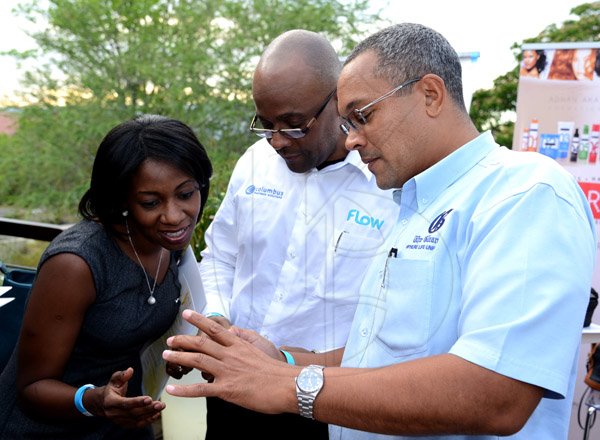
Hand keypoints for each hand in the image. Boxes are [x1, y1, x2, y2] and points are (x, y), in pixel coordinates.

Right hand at [87, 367, 165, 427]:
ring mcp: (119, 420)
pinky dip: (148, 420)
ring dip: (150, 414)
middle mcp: (114, 413)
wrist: (103, 403)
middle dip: (148, 409)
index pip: (124, 404)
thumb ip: (122, 375)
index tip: (149, 399)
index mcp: (110, 402)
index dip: (137, 402)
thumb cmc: (111, 389)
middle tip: (160, 404)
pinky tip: (156, 414)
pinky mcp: (125, 424)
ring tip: (161, 407)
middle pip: (133, 413)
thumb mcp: (114, 380)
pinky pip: (137, 424)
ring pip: (136, 419)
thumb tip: (130, 370)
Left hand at [162, 309, 297, 413]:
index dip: (199, 321)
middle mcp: (231, 355)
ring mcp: (228, 371)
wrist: (288, 385)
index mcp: (239, 345)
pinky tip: (172, 390)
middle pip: (201, 343)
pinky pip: (201, 389)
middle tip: (170, 341)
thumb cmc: (276, 371)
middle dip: (183, 341)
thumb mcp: (259, 348)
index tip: (187, 314)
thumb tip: (233, 333)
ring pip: (198, 361)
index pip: (215, 329)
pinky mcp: (227, 389)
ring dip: (179, 358)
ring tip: (167, 357)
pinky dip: (183, 390)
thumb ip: (244, 340)